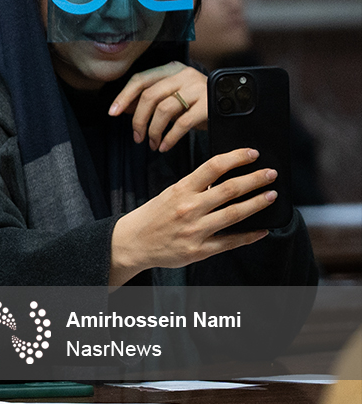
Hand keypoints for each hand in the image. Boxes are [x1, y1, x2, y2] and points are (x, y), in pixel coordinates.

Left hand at [109, 62, 206, 151]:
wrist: (234, 106)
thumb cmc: (196, 103)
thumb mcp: (173, 97)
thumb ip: (150, 99)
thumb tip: (123, 108)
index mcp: (170, 69)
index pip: (140, 79)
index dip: (124, 96)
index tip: (112, 113)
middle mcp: (183, 74)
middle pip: (149, 96)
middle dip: (138, 120)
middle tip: (137, 137)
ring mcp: (197, 87)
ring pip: (164, 110)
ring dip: (154, 131)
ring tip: (152, 144)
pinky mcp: (209, 104)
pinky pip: (182, 123)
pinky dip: (169, 138)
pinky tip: (164, 146)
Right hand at [109, 148, 273, 288]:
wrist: (132, 243)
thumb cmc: (153, 216)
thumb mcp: (169, 194)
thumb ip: (195, 188)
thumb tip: (225, 179)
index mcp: (180, 190)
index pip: (212, 167)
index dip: (236, 158)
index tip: (253, 153)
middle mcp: (189, 208)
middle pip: (229, 190)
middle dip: (255, 179)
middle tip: (271, 174)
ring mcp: (195, 230)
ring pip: (234, 214)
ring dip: (257, 203)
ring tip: (271, 196)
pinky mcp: (199, 250)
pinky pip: (230, 242)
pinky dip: (249, 235)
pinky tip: (263, 229)